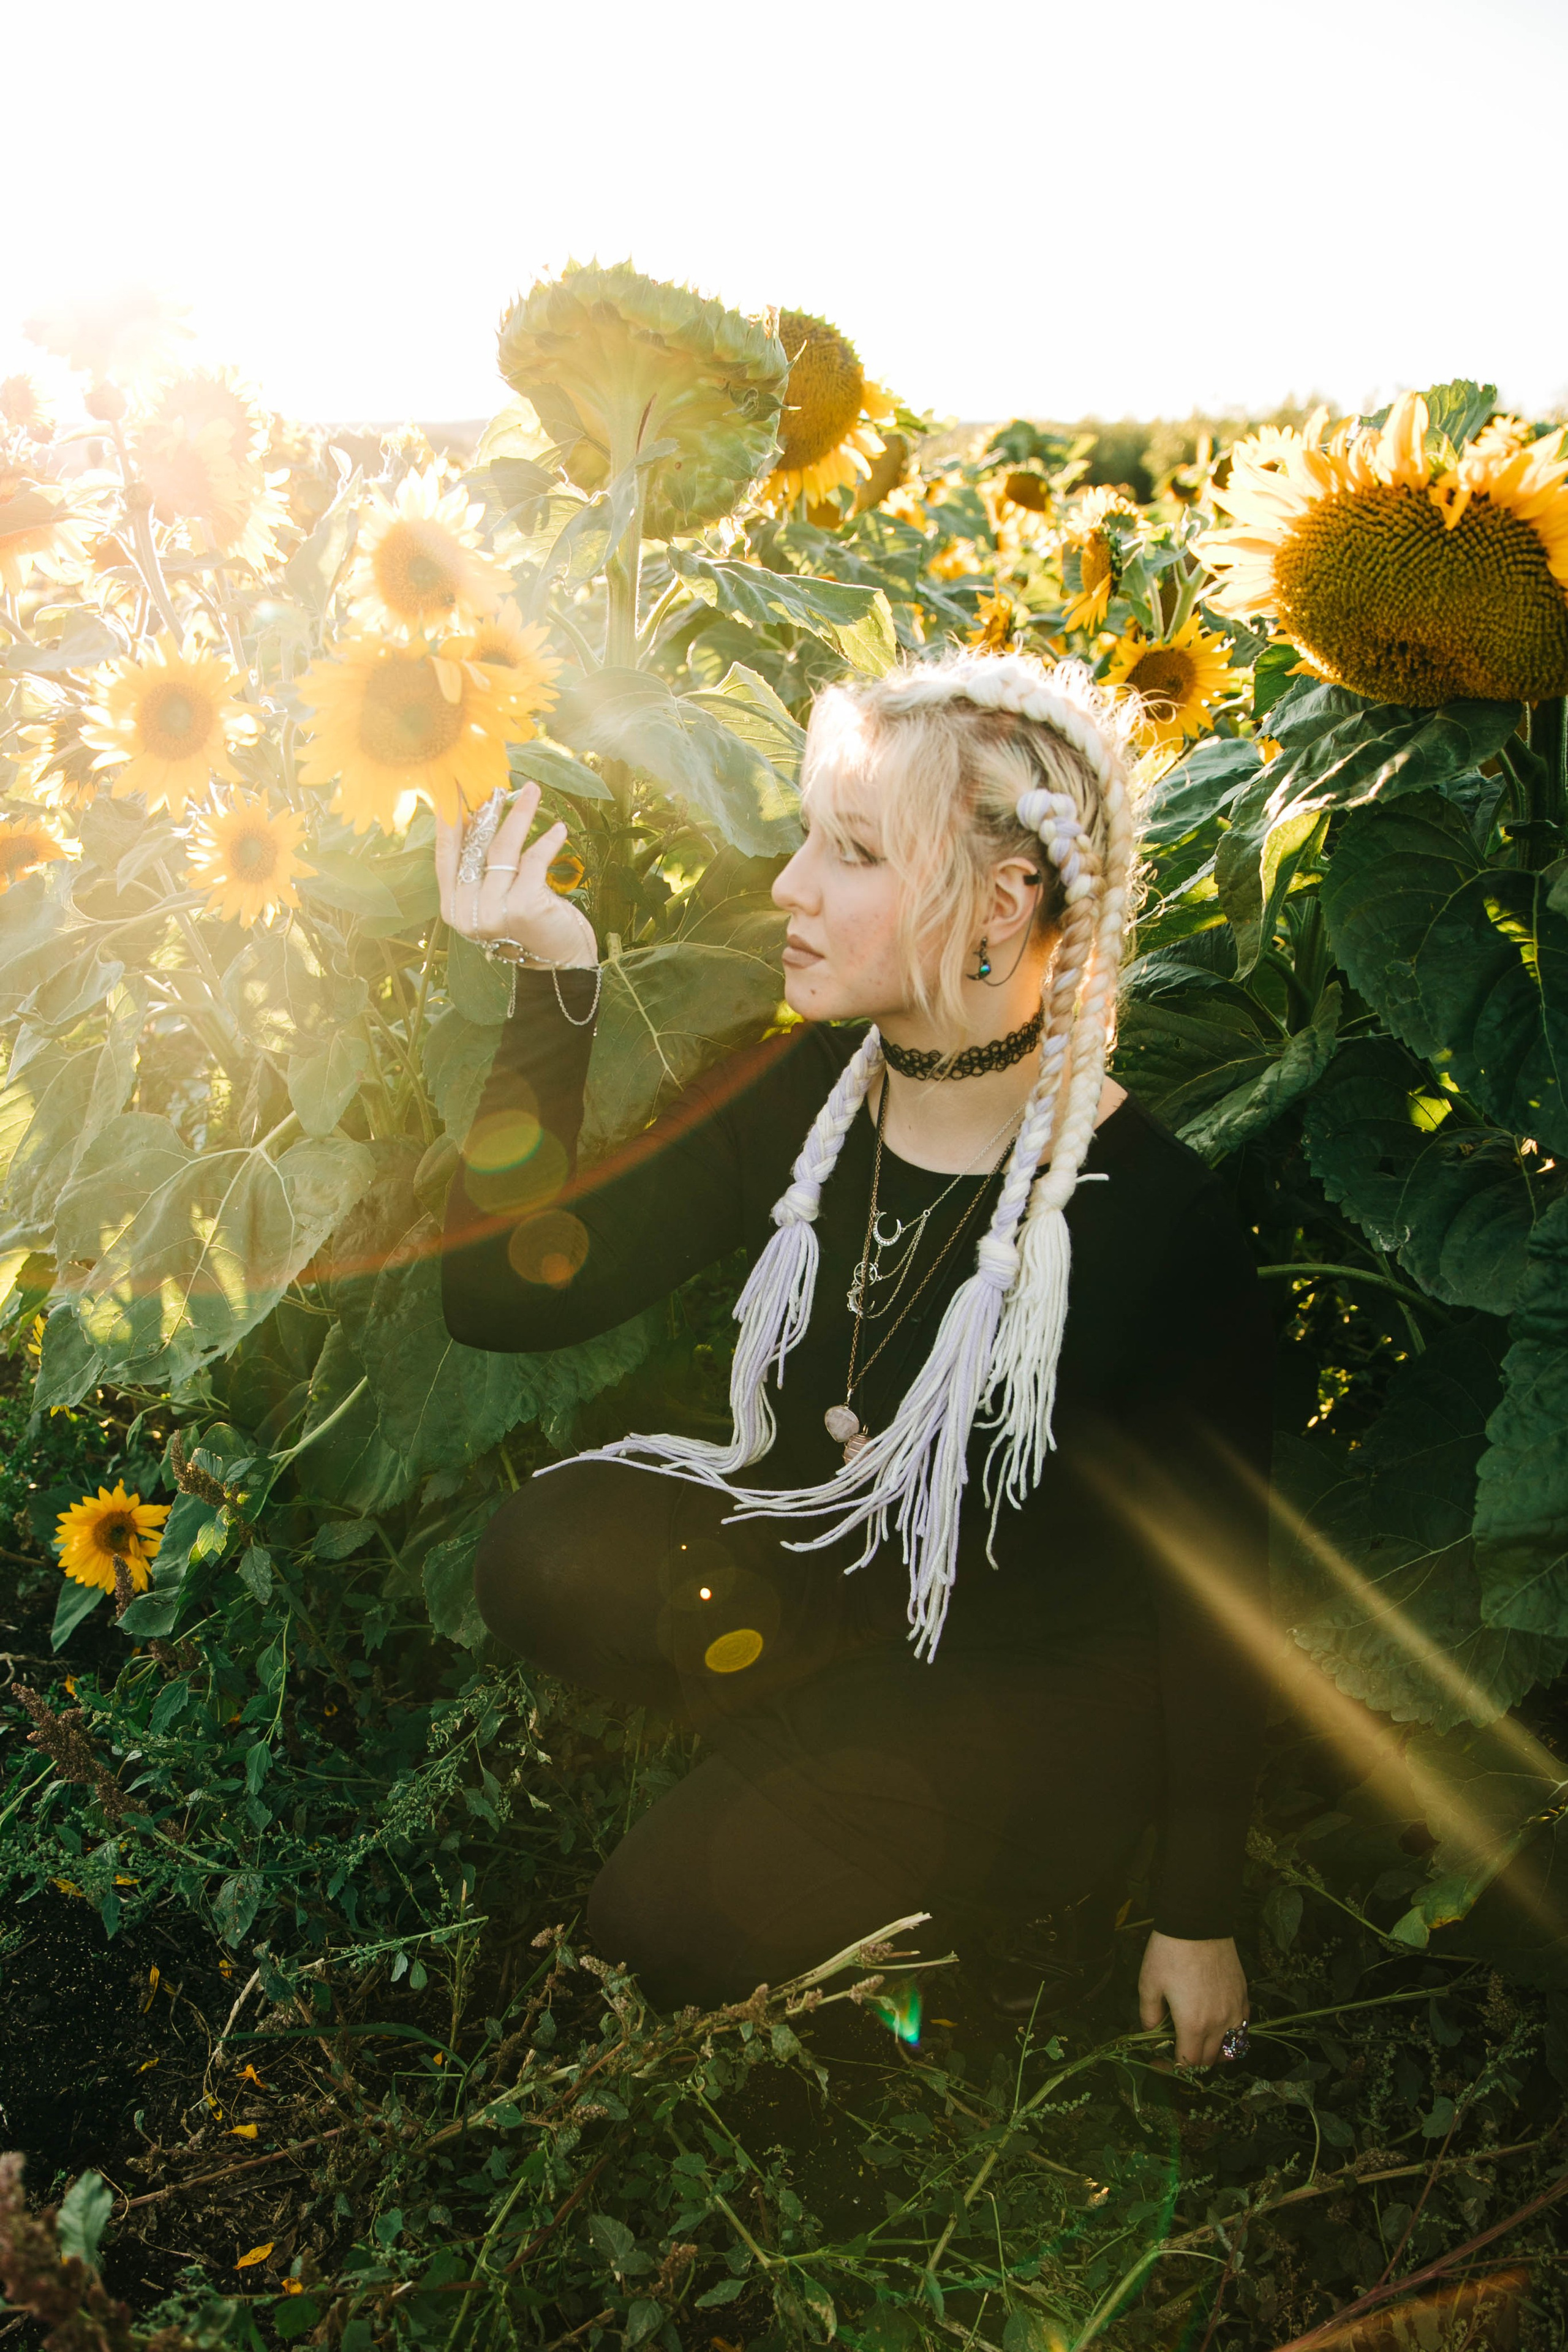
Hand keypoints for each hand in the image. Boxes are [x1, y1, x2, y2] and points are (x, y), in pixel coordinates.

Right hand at [434, 779, 595, 969]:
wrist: (560, 965)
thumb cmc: (529, 925)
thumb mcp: (497, 898)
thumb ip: (482, 871)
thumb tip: (480, 815)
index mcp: (453, 906)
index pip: (445, 855)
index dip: (449, 819)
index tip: (455, 789)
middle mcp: (466, 911)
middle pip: (474, 847)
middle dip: (487, 810)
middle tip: (499, 784)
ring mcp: (493, 911)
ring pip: (503, 849)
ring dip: (520, 815)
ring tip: (533, 791)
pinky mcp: (522, 907)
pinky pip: (532, 861)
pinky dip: (547, 842)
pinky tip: (558, 829)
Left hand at [1138, 1931, 1247, 2067]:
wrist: (1198, 1923)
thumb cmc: (1169, 1953)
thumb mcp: (1148, 1985)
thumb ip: (1149, 2017)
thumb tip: (1152, 2034)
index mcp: (1193, 2024)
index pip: (1187, 2064)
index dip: (1171, 2069)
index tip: (1160, 2061)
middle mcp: (1219, 2023)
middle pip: (1208, 2060)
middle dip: (1190, 2062)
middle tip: (1175, 2051)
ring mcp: (1235, 2010)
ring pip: (1230, 2049)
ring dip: (1213, 2053)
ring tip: (1198, 2043)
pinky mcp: (1243, 1997)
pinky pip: (1242, 2029)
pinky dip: (1231, 2036)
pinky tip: (1217, 2027)